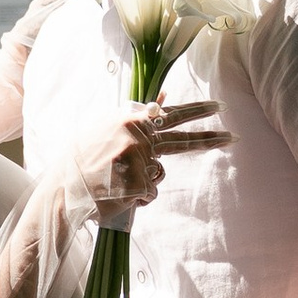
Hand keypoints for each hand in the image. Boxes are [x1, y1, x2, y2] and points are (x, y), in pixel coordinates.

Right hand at [70, 92, 224, 225]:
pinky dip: (138, 199)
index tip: (218, 108)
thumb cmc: (80, 162)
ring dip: (143, 182)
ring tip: (116, 184)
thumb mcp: (104, 129)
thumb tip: (164, 99)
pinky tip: (117, 196)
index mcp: (128, 120)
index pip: (170, 114)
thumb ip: (135, 117)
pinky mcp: (141, 183)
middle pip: (182, 140)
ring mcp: (140, 160)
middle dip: (211, 138)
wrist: (63, 191)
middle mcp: (137, 136)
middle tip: (234, 136)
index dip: (197, 112)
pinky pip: (150, 194)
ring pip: (158, 174)